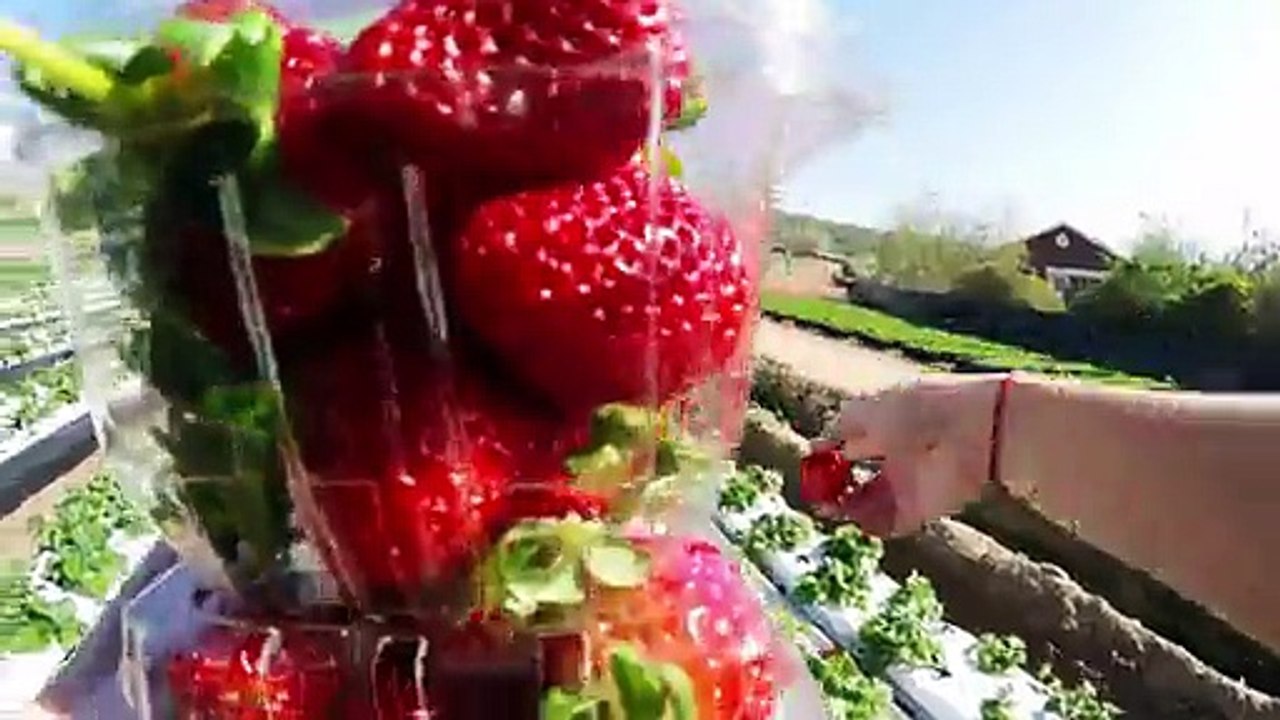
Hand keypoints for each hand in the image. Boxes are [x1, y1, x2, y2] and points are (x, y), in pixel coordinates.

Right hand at [803, 374, 1006, 536]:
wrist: (974, 431)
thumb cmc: (921, 409)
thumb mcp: (871, 410)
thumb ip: (840, 427)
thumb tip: (816, 446)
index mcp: (884, 422)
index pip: (848, 442)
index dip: (827, 455)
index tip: (812, 462)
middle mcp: (894, 455)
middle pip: (854, 477)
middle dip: (832, 487)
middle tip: (815, 494)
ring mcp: (907, 483)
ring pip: (866, 503)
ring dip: (844, 508)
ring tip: (828, 507)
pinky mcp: (920, 509)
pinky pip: (887, 524)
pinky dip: (868, 525)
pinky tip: (854, 517)